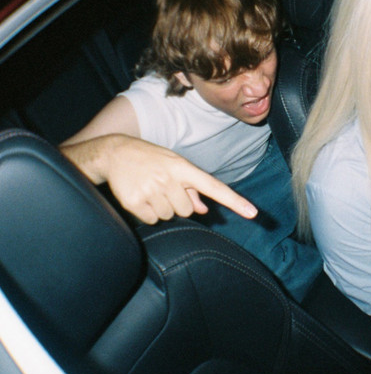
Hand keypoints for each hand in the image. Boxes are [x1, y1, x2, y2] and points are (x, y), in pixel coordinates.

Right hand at [62, 135, 257, 223]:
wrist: (114, 153)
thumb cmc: (151, 160)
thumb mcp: (173, 166)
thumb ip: (191, 188)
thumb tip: (203, 209)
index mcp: (183, 167)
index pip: (214, 187)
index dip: (234, 201)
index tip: (253, 213)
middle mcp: (169, 178)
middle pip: (187, 210)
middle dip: (177, 203)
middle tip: (163, 188)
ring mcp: (152, 190)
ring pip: (170, 216)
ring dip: (162, 207)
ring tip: (150, 189)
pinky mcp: (135, 202)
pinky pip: (153, 220)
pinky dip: (148, 213)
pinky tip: (140, 196)